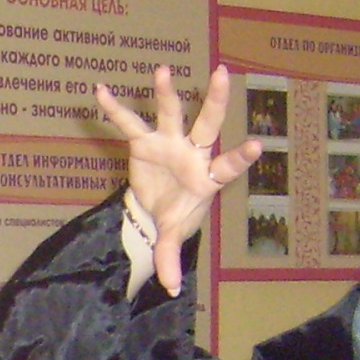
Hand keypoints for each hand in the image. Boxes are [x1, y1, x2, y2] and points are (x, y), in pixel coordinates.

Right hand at [92, 64, 260, 294]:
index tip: (258, 144)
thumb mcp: (173, 236)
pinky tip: (101, 91)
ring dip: (166, 92)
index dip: (240, 157)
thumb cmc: (175, 215)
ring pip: (172, 113)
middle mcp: (192, 152)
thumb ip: (171, 257)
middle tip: (223, 73)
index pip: (227, 165)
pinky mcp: (144, 141)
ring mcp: (169, 142)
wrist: (155, 207)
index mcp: (206, 177)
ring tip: (162, 69)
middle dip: (216, 100)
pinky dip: (115, 108)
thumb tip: (170, 289)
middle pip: (208, 123)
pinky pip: (129, 123)